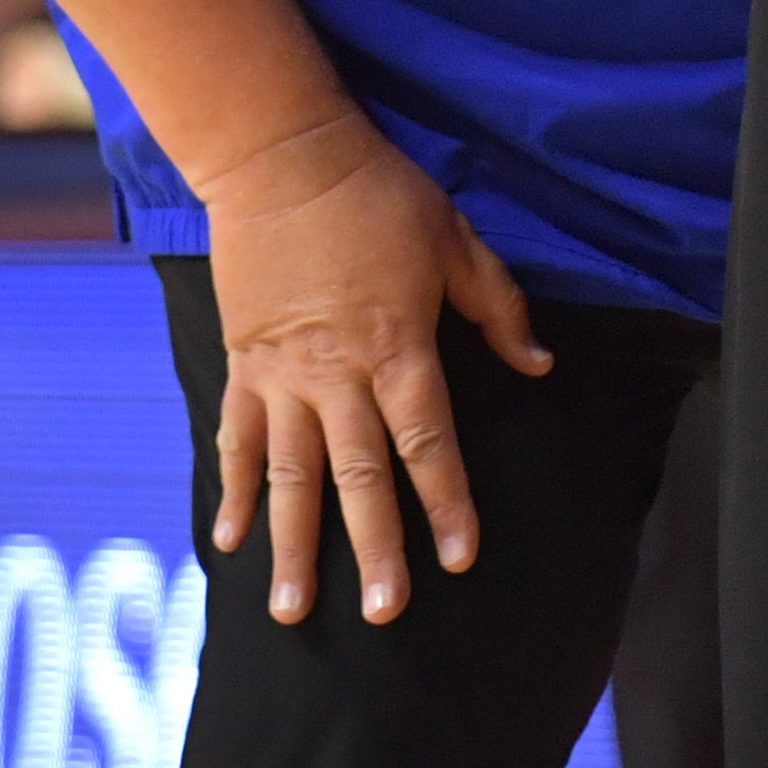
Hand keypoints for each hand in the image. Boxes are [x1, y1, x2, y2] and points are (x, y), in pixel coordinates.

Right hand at [203, 113, 551, 626]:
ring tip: (291, 611)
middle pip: (359, 477)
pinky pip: (236, 437)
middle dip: (373, 548)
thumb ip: (497, 307)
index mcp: (397, 347)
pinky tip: (228, 540)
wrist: (282, 155)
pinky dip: (231, 489)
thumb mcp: (454, 238)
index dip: (447, 502)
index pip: (428, 442)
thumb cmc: (378, 192)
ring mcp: (283, 374)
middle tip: (384, 612)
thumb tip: (538, 364)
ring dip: (293, 544)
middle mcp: (338, 375)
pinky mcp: (244, 361)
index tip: (460, 557)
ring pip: (289, 475)